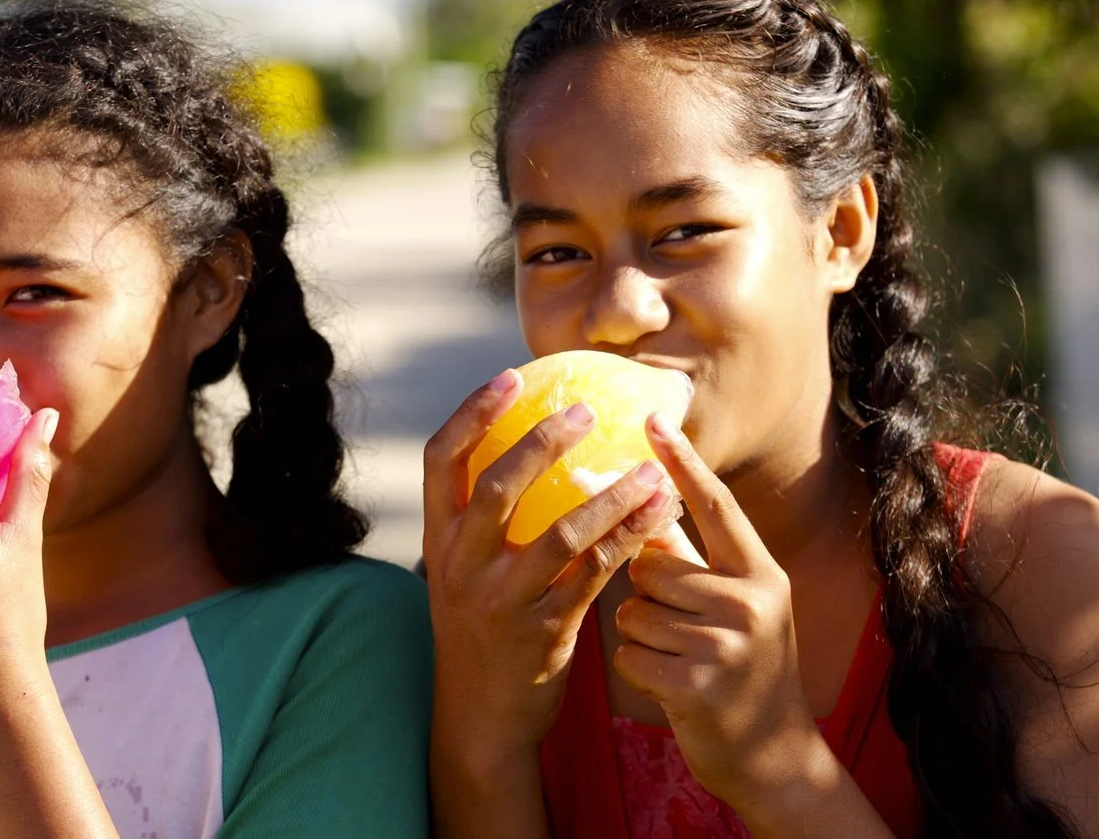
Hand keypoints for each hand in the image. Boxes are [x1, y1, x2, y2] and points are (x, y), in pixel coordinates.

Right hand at [423, 369, 679, 762]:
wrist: (479, 719)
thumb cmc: (480, 632)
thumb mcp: (462, 574)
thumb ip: (482, 524)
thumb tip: (527, 452)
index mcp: (438, 543)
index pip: (440, 461)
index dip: (472, 414)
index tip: (510, 378)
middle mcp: (461, 567)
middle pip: (497, 487)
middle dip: (543, 443)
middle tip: (587, 412)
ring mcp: (501, 602)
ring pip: (559, 534)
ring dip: (610, 496)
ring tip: (650, 469)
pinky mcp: (543, 633)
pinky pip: (593, 576)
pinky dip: (629, 541)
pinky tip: (660, 517)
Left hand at [613, 413, 821, 812]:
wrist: (773, 757)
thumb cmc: (740, 667)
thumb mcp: (732, 604)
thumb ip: (685, 551)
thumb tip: (638, 497)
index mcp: (761, 572)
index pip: (715, 505)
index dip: (681, 461)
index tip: (652, 418)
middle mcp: (751, 600)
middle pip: (649, 564)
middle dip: (647, 595)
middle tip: (684, 630)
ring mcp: (728, 644)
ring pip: (632, 611)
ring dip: (642, 637)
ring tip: (682, 660)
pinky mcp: (698, 685)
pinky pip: (629, 654)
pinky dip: (639, 671)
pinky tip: (674, 688)